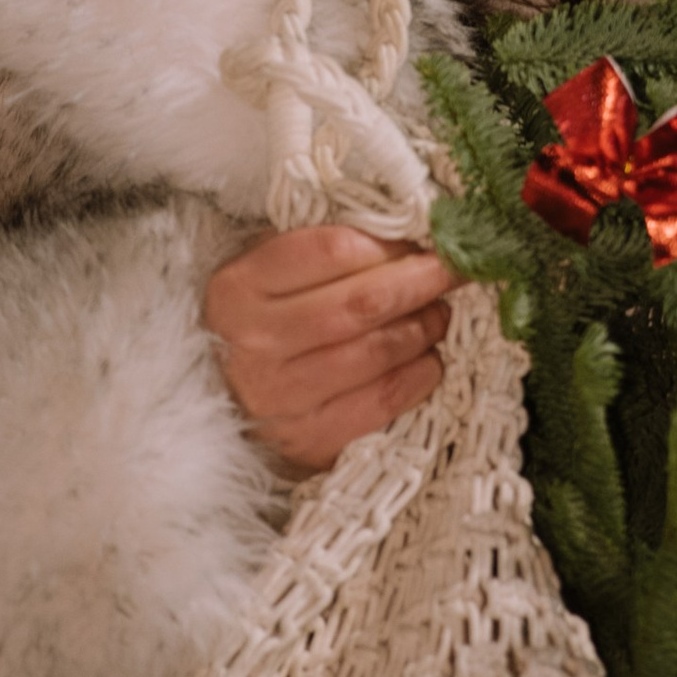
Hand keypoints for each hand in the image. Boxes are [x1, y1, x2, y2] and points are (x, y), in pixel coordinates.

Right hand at [204, 223, 457, 473]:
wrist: (223, 399)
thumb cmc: (261, 321)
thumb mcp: (270, 271)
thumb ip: (325, 249)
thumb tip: (409, 236)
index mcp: (240, 287)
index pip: (332, 251)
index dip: (390, 243)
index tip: (423, 239)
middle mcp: (254, 343)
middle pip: (361, 303)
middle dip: (421, 282)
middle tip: (453, 271)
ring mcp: (278, 398)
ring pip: (376, 353)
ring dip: (423, 328)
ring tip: (438, 314)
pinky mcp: (306, 440)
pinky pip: (381, 402)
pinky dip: (418, 377)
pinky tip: (428, 359)